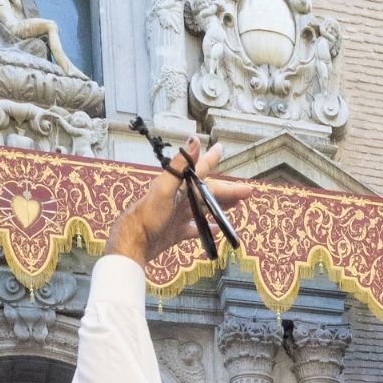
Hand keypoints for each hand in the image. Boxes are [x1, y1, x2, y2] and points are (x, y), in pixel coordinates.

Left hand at [107, 137, 250, 266]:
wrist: (135, 242)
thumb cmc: (148, 214)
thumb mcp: (164, 187)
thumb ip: (180, 166)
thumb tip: (194, 140)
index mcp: (179, 186)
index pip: (200, 170)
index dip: (211, 159)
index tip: (221, 148)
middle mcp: (180, 198)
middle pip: (209, 193)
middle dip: (228, 191)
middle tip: (247, 191)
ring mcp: (179, 216)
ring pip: (205, 210)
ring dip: (221, 207)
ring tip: (236, 205)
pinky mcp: (177, 232)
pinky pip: (196, 229)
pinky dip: (207, 230)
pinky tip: (217, 230)